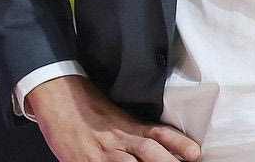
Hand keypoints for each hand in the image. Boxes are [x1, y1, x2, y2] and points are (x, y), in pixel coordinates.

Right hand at [26, 76, 199, 161]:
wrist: (59, 99)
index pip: (160, 134)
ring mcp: (102, 154)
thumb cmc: (90, 108)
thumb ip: (139, 132)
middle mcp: (119, 139)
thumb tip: (163, 146)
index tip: (195, 152)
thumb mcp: (119, 116)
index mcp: (130, 125)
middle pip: (150, 153)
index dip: (179, 143)